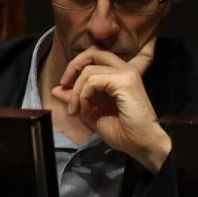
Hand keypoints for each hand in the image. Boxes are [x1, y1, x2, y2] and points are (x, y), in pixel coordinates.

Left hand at [52, 39, 171, 171]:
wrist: (141, 144)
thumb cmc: (123, 132)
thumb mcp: (91, 113)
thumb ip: (76, 98)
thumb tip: (56, 89)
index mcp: (119, 75)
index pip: (96, 56)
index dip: (76, 66)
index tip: (65, 86)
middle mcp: (124, 69)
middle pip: (92, 52)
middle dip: (73, 66)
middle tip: (64, 85)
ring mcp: (126, 73)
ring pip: (89, 69)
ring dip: (76, 91)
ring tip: (75, 110)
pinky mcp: (124, 81)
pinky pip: (93, 80)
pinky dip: (83, 95)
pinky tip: (85, 108)